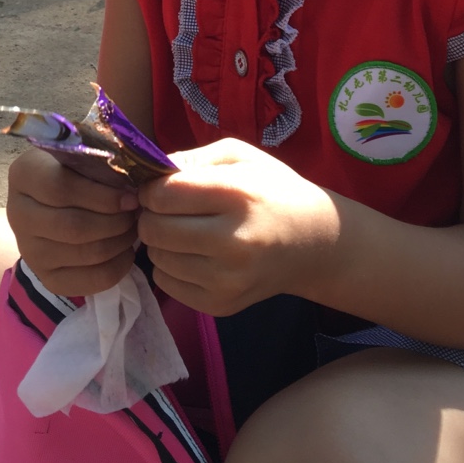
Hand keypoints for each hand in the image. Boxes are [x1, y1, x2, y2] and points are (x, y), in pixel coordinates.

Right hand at [6, 146, 139, 295]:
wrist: (53, 203)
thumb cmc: (76, 170)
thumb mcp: (82, 154)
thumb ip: (101, 158)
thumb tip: (135, 175)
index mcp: (24, 174)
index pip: (60, 188)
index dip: (102, 195)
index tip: (131, 196)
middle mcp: (18, 214)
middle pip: (74, 226)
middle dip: (115, 221)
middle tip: (136, 213)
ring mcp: (29, 250)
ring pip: (85, 253)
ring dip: (119, 241)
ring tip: (133, 227)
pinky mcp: (47, 278)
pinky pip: (90, 281)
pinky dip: (118, 267)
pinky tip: (125, 251)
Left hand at [136, 138, 338, 314]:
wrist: (313, 243)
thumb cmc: (273, 190)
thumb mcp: (240, 157)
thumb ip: (193, 158)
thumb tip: (149, 174)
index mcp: (238, 196)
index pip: (165, 195)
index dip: (151, 188)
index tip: (158, 186)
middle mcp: (233, 242)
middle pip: (154, 229)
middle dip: (150, 215)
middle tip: (165, 209)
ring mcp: (227, 280)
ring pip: (156, 258)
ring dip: (159, 241)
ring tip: (181, 230)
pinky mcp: (221, 305)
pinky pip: (166, 284)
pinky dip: (169, 266)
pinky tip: (190, 253)